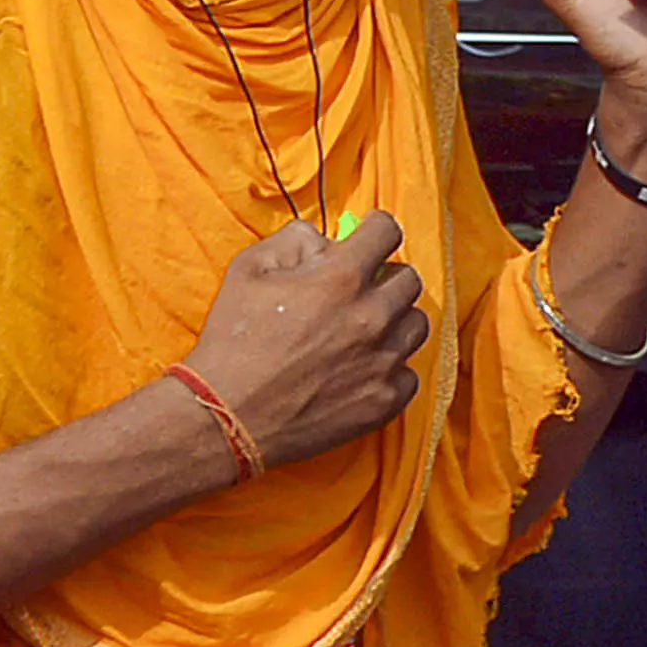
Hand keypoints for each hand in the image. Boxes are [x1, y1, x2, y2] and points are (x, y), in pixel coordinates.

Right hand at [179, 214, 429, 468]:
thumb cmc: (233, 342)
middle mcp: (372, 317)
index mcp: (341, 278)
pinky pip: (409, 373)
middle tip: (358, 290)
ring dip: (395, 320)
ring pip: (417, 325)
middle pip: (409, 279)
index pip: (387, 231)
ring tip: (364, 330)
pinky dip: (390, 367)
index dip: (375, 230)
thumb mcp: (247, 270)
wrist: (229, 416)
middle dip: (385, 277)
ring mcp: (383, 362)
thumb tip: (325, 241)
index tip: (367, 239)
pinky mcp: (385, 401)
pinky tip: (361, 368)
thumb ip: (293, 240)